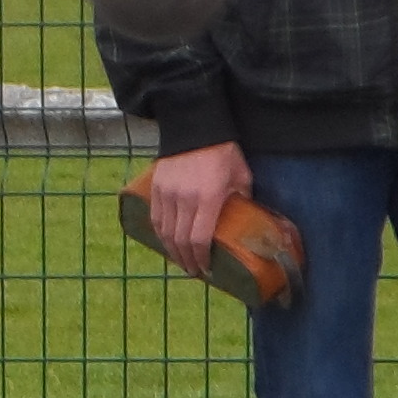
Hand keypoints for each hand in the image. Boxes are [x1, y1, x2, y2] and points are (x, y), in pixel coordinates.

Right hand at [143, 142, 252, 277]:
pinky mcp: (155, 187)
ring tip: (180, 260)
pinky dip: (159, 234)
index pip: (199, 238)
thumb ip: (242, 199)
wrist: (195, 126)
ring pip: (164, 232)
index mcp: (208, 198)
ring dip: (171, 250)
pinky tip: (166, 241)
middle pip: (180, 240)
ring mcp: (166, 193)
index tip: (206, 269)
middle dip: (186, 260)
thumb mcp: (241, 176)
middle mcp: (184, 199)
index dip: (201, 258)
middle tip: (193, 271)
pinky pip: (154, 218)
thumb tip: (243, 219)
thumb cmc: (223, 152)